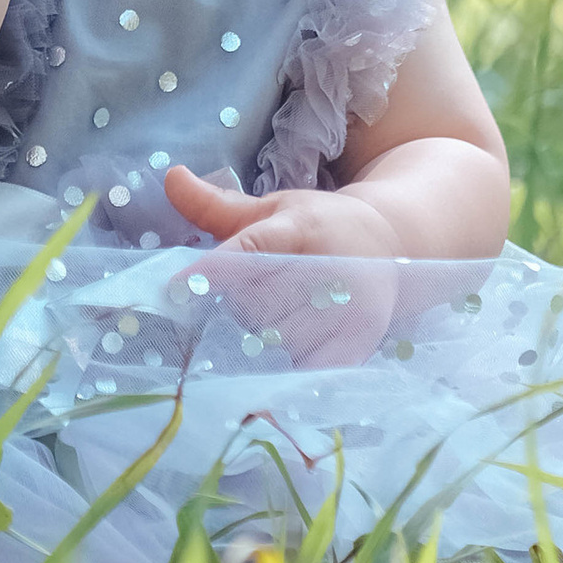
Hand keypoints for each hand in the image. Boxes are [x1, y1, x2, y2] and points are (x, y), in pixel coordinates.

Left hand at [162, 163, 400, 365]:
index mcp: (301, 227)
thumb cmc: (318, 226)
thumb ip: (217, 205)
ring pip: (277, 339)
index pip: (253, 248)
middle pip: (257, 302)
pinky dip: (283, 377)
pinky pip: (309, 368)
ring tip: (259, 330)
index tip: (175, 289)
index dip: (214, 270)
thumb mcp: (273, 208)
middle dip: (234, 310)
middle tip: (234, 307)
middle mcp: (327, 267)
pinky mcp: (358, 341)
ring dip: (255, 342)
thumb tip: (170, 177)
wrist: (392, 242)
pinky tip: (264, 385)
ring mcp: (346, 309)